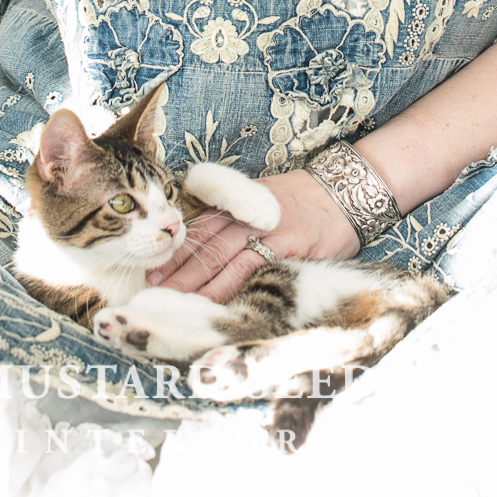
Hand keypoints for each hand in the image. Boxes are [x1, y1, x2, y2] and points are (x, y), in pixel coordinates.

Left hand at [148, 168, 359, 303]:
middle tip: (152, 293)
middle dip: (177, 273)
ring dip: (198, 285)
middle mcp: (249, 217)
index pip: (200, 231)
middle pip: (206, 247)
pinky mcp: (289, 247)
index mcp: (239, 205)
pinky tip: (218, 304)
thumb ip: (238, 219)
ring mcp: (268, 231)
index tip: (153, 271)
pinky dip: (234, 288)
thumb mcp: (264, 199)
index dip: (176, 253)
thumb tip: (208, 248)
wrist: (344, 191)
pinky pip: (255, 270)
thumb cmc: (303, 200)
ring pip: (225, 261)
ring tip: (175, 304)